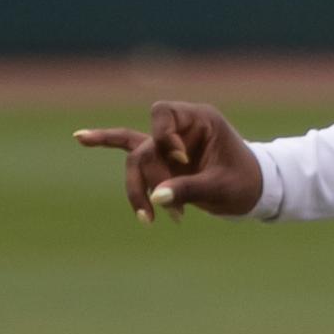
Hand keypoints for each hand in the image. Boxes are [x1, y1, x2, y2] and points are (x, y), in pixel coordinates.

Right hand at [74, 100, 263, 223]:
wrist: (254, 192)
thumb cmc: (245, 183)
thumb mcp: (222, 187)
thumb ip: (190, 188)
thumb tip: (156, 197)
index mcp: (201, 120)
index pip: (163, 114)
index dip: (164, 136)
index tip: (183, 159)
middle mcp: (181, 128)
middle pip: (146, 147)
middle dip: (153, 179)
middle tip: (175, 210)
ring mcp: (168, 143)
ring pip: (136, 161)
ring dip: (141, 191)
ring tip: (152, 219)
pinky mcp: (160, 159)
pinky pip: (129, 149)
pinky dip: (105, 142)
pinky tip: (79, 137)